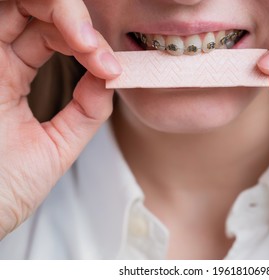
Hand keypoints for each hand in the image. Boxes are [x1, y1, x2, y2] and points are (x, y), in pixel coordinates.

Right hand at [0, 0, 120, 238]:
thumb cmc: (1, 189)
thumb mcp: (54, 147)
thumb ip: (85, 113)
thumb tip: (110, 79)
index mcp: (9, 78)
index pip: (49, 36)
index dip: (86, 43)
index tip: (111, 70)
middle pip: (31, 10)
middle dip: (72, 19)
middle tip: (95, 49)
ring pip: (12, 5)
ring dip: (57, 11)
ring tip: (84, 42)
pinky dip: (24, 11)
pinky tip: (64, 29)